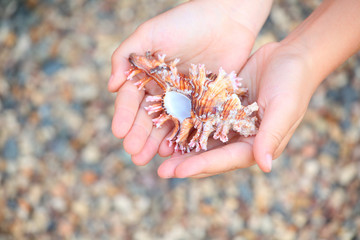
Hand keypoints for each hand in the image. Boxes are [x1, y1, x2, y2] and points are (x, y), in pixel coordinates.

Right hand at [109, 0, 271, 165]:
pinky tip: (173, 151)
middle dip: (138, 136)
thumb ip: (126, 55)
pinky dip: (182, 138)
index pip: (131, 99)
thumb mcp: (151, 32)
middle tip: (133, 154)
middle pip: (147, 117)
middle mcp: (163, 90)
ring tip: (146, 159)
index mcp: (147, 75)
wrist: (227, 18)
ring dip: (156, 143)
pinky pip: (191, 124)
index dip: (124, 116)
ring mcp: (184, 99)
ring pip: (167, 125)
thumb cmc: (187, 21)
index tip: (119, 132)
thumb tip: (111, 86)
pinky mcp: (204, 104)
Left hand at [158, 42, 313, 177]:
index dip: (202, 166)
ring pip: (202, 138)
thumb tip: (265, 167)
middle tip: (161, 171)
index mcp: (257, 145)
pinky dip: (186, 123)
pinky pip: (201, 117)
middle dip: (186, 163)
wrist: (291, 55)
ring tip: (158, 153)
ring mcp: (229, 122)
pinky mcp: (222, 106)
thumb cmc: (293, 82)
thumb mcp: (284, 109)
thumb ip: (272, 136)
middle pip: (210, 154)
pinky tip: (168, 126)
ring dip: (181, 147)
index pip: (226, 159)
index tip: (177, 172)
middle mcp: (241, 137)